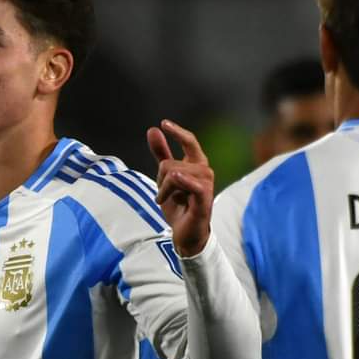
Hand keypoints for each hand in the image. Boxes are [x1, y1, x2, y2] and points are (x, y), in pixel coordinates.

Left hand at [147, 119, 213, 257]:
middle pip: (170, 163)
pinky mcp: (204, 201)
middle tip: (164, 193)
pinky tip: (176, 178)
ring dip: (164, 189)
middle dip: (159, 178)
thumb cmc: (179, 206)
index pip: (190, 142)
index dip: (178, 132)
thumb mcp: (165, 178)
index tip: (164, 124)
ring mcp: (206, 186)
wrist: (186, 235)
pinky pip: (194, 186)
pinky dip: (183, 182)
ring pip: (174, 173)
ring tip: (168, 199)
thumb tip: (153, 130)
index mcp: (197, 165)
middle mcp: (205, 172)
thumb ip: (161, 154)